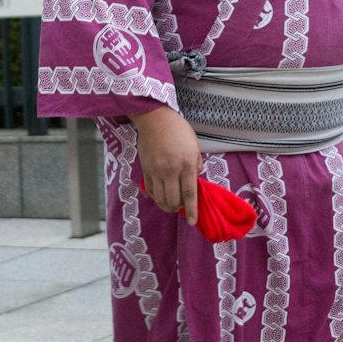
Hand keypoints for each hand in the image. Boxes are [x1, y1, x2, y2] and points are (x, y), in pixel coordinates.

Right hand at [132, 106, 202, 224]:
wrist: (155, 119)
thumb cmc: (178, 130)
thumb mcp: (195, 145)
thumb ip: (196, 164)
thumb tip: (194, 180)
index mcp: (186, 164)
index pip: (189, 194)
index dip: (191, 210)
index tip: (192, 222)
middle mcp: (171, 171)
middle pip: (173, 200)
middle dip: (178, 208)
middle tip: (181, 206)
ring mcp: (156, 171)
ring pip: (159, 198)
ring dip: (166, 205)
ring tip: (171, 203)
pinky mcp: (145, 169)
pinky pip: (150, 190)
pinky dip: (155, 196)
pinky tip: (160, 195)